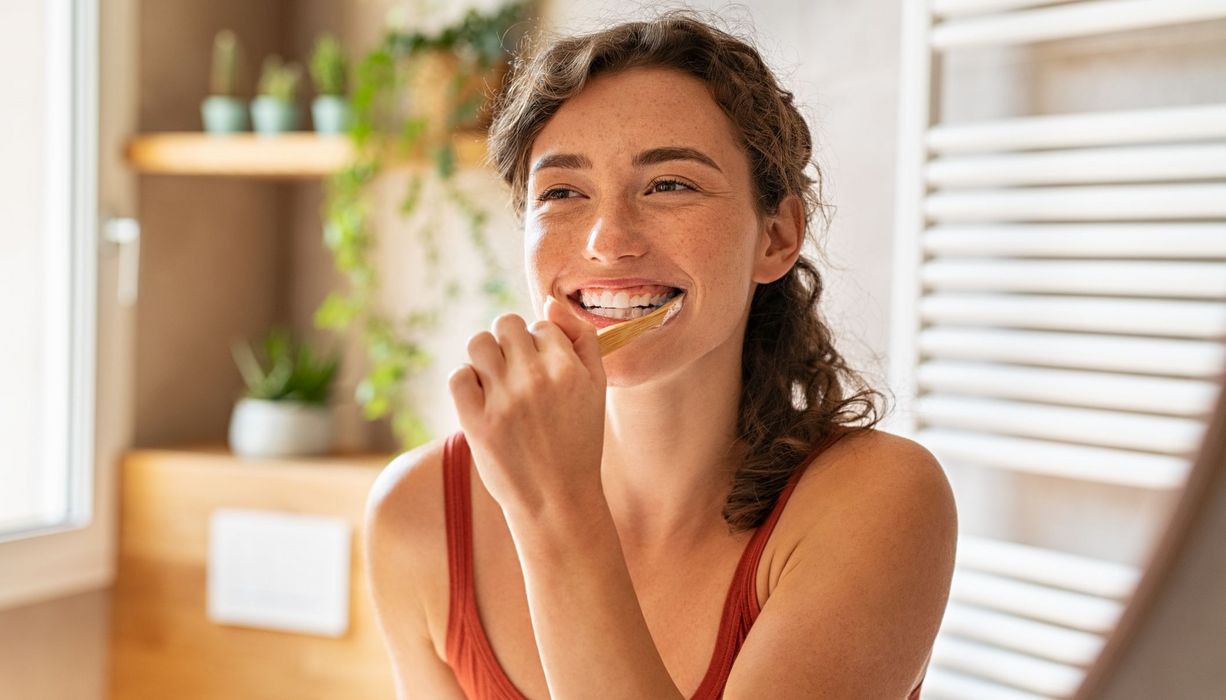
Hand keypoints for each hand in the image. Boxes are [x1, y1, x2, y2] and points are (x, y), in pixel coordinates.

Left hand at [448, 295, 606, 518]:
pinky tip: (481, 399)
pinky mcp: (476, 422)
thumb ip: (582, 339)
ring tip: (496, 381)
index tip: (543, 372)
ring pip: (478, 343)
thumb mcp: (597, 388)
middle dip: (510, 342)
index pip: (541, 324)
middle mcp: (535, 379)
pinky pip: (458, 376)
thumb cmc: (579, 442)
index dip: (540, 344)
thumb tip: (549, 302)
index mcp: (568, 368)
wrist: (558, 501)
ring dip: (485, 356)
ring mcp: (503, 401)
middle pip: (506, 324)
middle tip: (516, 373)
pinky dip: (466, 382)